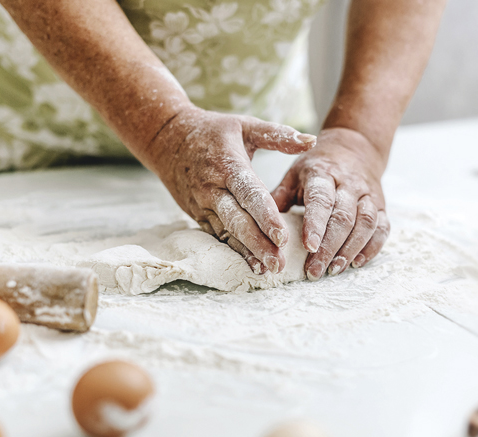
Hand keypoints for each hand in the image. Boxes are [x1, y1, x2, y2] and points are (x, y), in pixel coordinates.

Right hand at [147, 106, 316, 273]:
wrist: (166, 138)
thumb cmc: (212, 131)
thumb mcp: (244, 125)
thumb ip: (278, 135)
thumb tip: (311, 141)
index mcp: (228, 165)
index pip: (249, 194)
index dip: (266, 217)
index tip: (282, 237)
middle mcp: (213, 188)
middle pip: (237, 221)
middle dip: (258, 244)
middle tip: (279, 264)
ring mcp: (203, 204)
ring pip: (226, 233)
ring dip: (247, 253)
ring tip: (267, 270)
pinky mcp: (197, 214)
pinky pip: (217, 235)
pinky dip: (233, 251)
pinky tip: (250, 265)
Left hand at [271, 127, 389, 279]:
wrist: (355, 148)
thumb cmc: (316, 168)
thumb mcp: (294, 175)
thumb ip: (278, 199)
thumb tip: (260, 226)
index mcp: (323, 174)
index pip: (321, 200)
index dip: (315, 225)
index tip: (308, 247)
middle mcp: (349, 184)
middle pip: (343, 217)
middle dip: (329, 247)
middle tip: (315, 271)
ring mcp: (368, 195)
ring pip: (365, 224)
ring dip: (350, 250)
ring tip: (334, 270)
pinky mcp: (381, 205)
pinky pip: (382, 228)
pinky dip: (372, 248)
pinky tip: (357, 263)